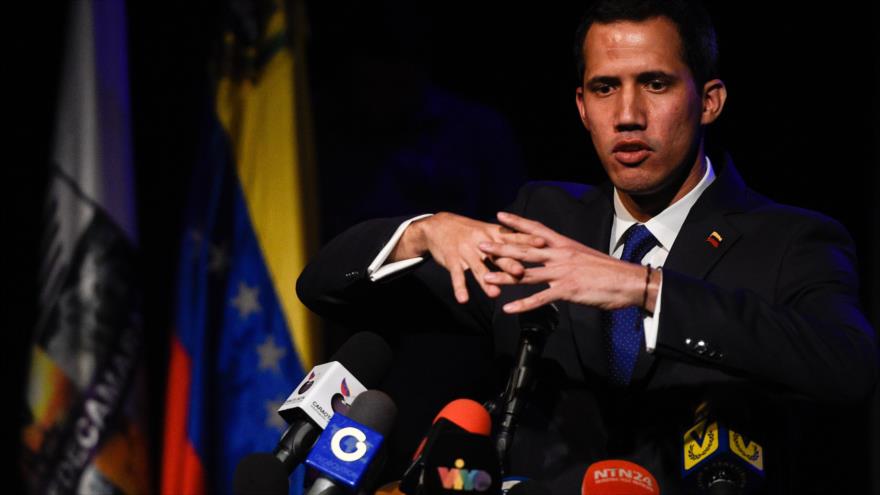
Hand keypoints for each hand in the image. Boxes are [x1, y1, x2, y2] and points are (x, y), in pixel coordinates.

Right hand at [391, 212, 545, 302]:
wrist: (438, 226)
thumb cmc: (468, 231)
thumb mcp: (487, 231)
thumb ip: (506, 241)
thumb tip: (532, 247)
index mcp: (492, 234)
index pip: (513, 237)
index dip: (528, 240)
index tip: (543, 243)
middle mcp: (481, 242)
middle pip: (498, 254)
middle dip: (509, 263)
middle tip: (521, 272)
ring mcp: (465, 251)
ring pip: (478, 268)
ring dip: (485, 281)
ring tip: (494, 294)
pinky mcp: (451, 260)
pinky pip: (457, 276)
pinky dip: (460, 288)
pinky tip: (464, 299)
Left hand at [478, 212, 659, 312]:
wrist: (629, 281)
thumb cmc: (608, 271)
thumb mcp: (584, 256)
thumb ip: (566, 256)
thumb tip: (555, 256)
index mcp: (565, 244)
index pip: (536, 229)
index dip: (516, 223)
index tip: (499, 216)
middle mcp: (560, 255)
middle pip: (524, 250)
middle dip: (500, 247)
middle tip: (480, 244)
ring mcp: (562, 273)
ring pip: (526, 274)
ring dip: (504, 277)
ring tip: (485, 278)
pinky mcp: (567, 291)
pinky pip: (540, 299)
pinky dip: (522, 305)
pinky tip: (508, 309)